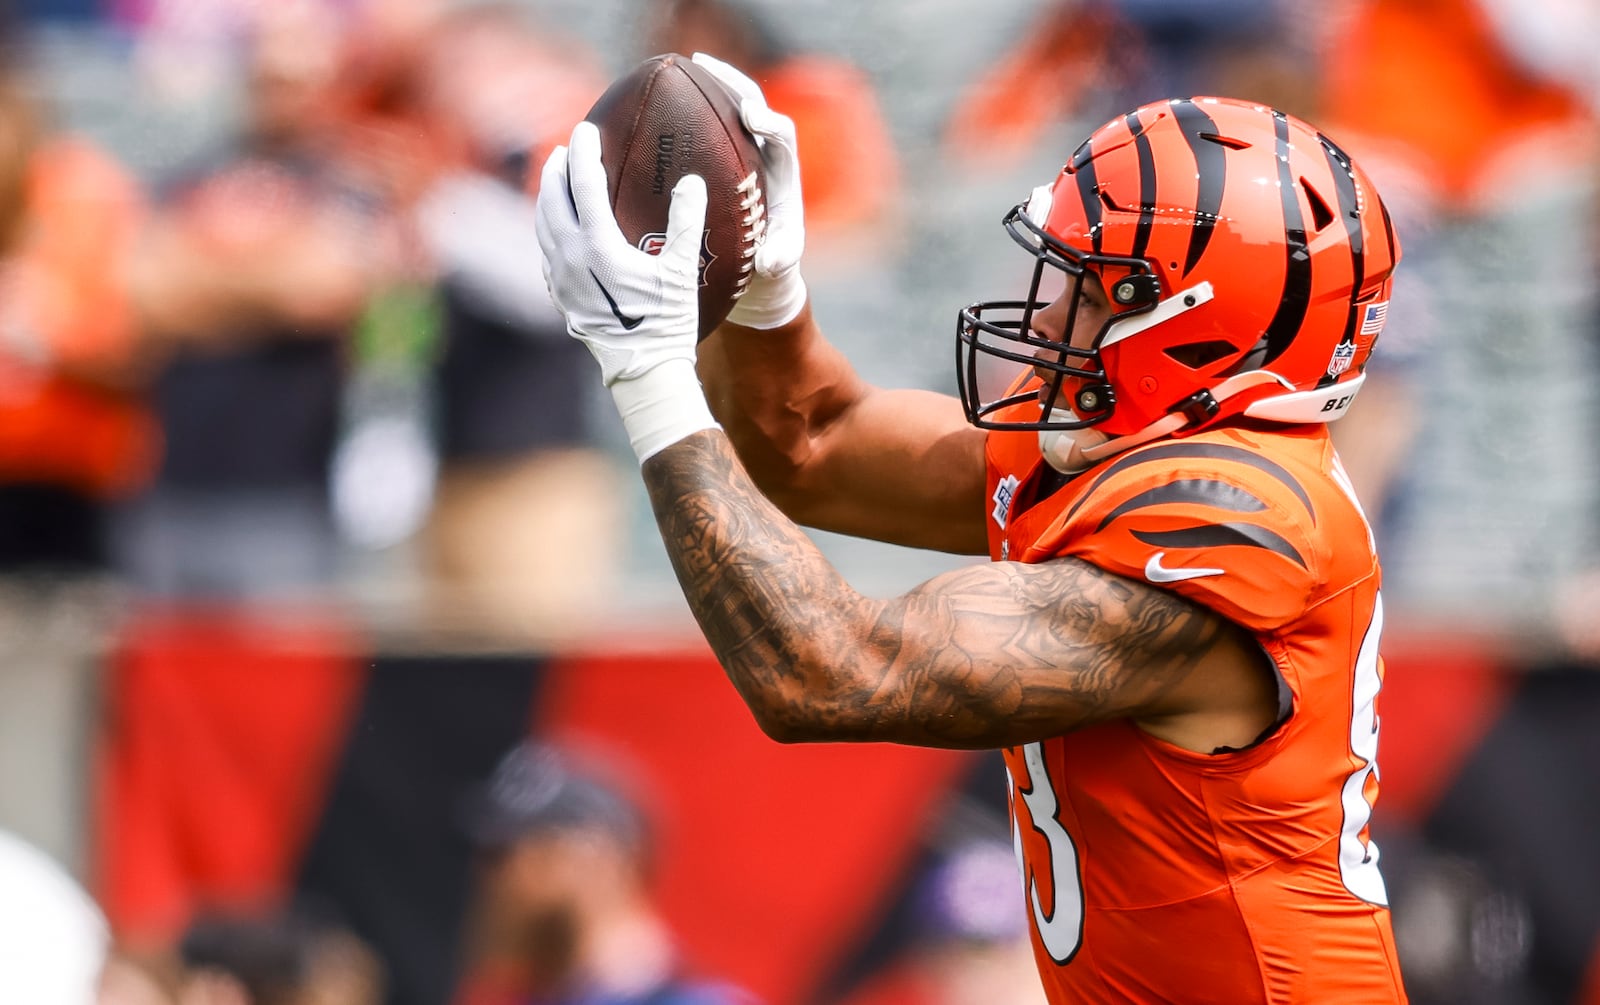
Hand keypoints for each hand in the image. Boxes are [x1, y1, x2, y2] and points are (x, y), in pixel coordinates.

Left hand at [535, 121, 719, 461]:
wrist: (642, 372)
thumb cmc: (667, 324)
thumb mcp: (683, 271)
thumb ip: (686, 222)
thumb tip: (692, 181)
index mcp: (597, 246)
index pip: (583, 185)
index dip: (584, 152)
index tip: (586, 129)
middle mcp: (569, 259)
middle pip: (552, 200)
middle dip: (557, 169)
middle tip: (566, 148)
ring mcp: (559, 280)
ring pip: (542, 226)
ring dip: (548, 197)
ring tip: (557, 181)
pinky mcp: (559, 297)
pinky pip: (545, 252)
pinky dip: (548, 229)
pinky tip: (559, 229)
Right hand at [691, 52, 806, 329]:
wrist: (757, 265)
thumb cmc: (770, 265)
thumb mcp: (777, 267)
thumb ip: (779, 260)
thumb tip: (771, 260)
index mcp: (783, 173)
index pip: (782, 135)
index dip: (769, 121)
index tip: (752, 116)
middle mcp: (764, 155)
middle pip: (754, 104)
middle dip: (733, 82)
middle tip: (705, 65)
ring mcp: (741, 153)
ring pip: (727, 109)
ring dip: (709, 85)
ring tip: (684, 66)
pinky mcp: (720, 159)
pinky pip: (705, 129)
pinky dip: (686, 114)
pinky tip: (658, 106)